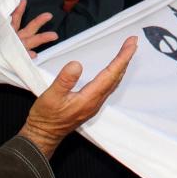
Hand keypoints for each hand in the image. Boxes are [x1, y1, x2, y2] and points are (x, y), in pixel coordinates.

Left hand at [0, 0, 57, 84]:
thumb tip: (4, 15)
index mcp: (2, 34)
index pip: (13, 20)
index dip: (18, 10)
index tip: (23, 1)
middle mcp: (9, 43)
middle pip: (26, 31)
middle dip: (38, 23)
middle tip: (49, 15)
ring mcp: (11, 52)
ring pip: (28, 43)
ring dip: (40, 39)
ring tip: (52, 35)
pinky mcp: (9, 62)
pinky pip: (19, 58)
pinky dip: (26, 56)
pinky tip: (34, 54)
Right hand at [17, 36, 137, 158]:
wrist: (44, 135)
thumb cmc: (46, 117)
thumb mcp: (51, 96)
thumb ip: (64, 80)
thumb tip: (77, 65)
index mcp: (89, 98)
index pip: (110, 74)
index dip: (122, 58)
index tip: (130, 44)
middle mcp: (95, 101)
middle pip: (116, 77)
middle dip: (126, 58)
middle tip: (132, 42)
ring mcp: (94, 104)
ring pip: (113, 82)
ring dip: (121, 66)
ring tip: (126, 52)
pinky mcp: (90, 104)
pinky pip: (108, 86)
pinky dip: (114, 74)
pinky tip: (113, 70)